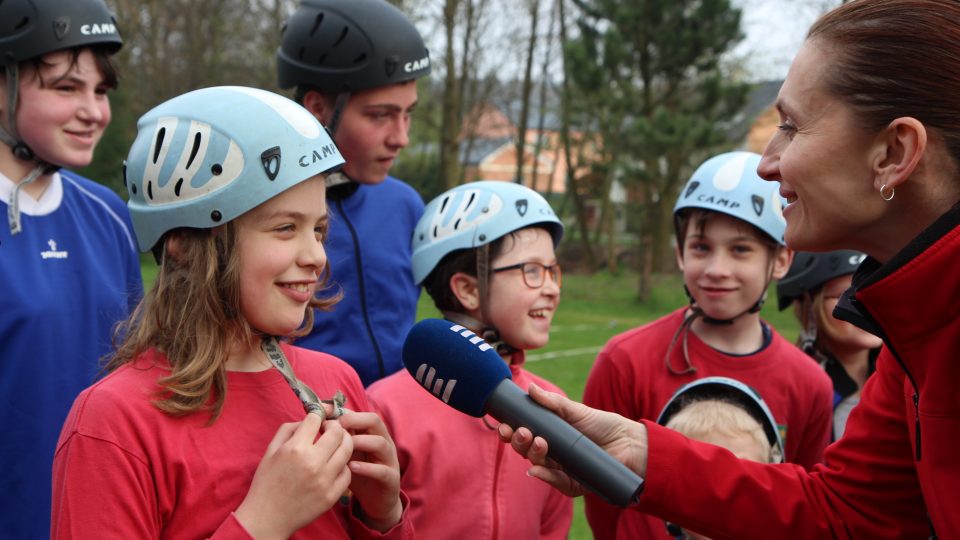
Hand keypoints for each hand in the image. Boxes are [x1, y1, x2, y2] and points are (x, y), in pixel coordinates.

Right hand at [235, 413, 353, 539]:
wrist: (267, 518)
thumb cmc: (267, 482)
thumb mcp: (271, 450)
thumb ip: (289, 429)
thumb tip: (309, 419)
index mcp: (295, 449)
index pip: (316, 419)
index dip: (318, 415)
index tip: (318, 420)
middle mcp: (313, 462)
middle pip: (338, 432)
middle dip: (335, 426)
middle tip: (330, 430)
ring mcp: (325, 480)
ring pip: (348, 450)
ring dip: (343, 443)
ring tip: (335, 445)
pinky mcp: (332, 495)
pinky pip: (347, 473)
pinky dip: (343, 466)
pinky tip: (334, 465)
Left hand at [338, 411, 402, 531]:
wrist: (376, 500)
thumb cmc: (357, 473)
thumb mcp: (346, 454)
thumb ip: (336, 440)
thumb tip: (315, 425)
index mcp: (372, 433)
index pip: (361, 414)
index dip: (345, 412)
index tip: (326, 413)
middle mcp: (383, 442)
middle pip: (375, 421)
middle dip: (356, 420)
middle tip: (337, 425)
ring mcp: (389, 459)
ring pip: (380, 443)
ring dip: (362, 442)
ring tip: (344, 447)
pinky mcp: (391, 478)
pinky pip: (382, 470)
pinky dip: (367, 468)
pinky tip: (351, 467)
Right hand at [496, 383, 648, 496]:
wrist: (630, 443)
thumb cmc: (603, 425)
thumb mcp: (576, 410)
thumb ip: (553, 402)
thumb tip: (531, 389)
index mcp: (549, 435)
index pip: (524, 435)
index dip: (510, 432)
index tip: (503, 425)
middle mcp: (552, 454)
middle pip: (526, 451)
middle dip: (518, 442)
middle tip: (522, 432)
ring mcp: (561, 470)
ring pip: (537, 466)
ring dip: (531, 455)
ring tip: (539, 441)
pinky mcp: (573, 484)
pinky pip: (554, 482)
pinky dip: (544, 476)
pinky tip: (536, 469)